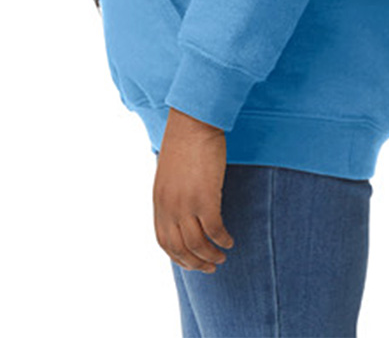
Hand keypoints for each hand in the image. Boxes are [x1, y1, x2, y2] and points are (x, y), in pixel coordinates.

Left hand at [153, 106, 234, 272]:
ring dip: (210, 255)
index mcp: (159, 201)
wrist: (192, 121)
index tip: (192, 263)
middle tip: (211, 268)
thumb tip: (182, 208)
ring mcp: (186, 203)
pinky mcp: (205, 197)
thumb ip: (172, 194)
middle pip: (180, 248)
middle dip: (196, 263)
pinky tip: (229, 240)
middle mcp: (169, 206)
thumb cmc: (184, 142)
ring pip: (197, 244)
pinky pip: (215, 229)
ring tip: (222, 257)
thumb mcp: (170, 173)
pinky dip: (222, 239)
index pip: (164, 241)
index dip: (178, 257)